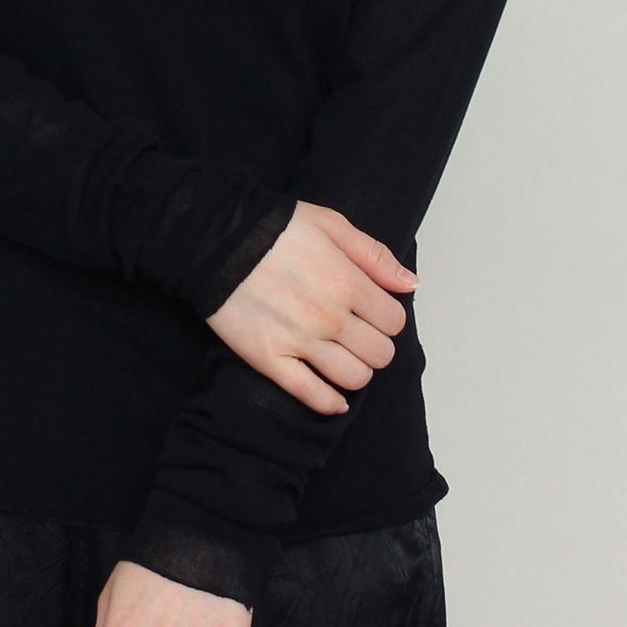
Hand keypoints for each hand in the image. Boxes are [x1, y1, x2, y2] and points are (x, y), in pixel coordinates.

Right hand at [206, 200, 418, 415]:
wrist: (215, 240)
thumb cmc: (275, 226)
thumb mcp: (331, 224)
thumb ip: (374, 255)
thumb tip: (411, 284)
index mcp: (347, 282)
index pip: (394, 321)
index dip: (386, 317)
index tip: (372, 311)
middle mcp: (329, 317)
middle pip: (380, 354)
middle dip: (374, 344)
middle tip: (357, 333)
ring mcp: (299, 342)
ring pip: (353, 378)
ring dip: (355, 369)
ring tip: (341, 355)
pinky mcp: (269, 359)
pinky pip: (311, 395)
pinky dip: (329, 402)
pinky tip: (333, 397)